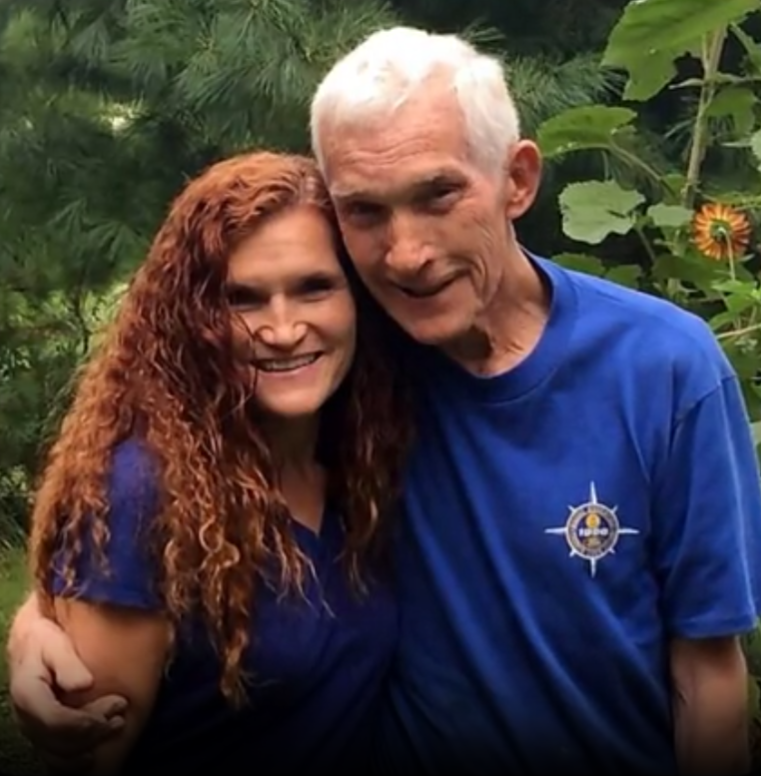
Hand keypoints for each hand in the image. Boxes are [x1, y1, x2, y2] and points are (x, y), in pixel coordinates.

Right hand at [9, 616, 127, 772]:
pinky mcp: (43, 733)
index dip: (86, 721)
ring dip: (90, 745)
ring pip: (59, 754)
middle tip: (122, 710)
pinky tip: (98, 745)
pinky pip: (57, 756)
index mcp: (28, 694)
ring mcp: (34, 728)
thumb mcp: (53, 642)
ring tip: (117, 724)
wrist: (29, 645)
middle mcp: (28, 718)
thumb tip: (84, 685)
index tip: (117, 706)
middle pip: (60, 739)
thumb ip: (66, 662)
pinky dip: (78, 756)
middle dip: (95, 730)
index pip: (55, 720)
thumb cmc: (44, 641)